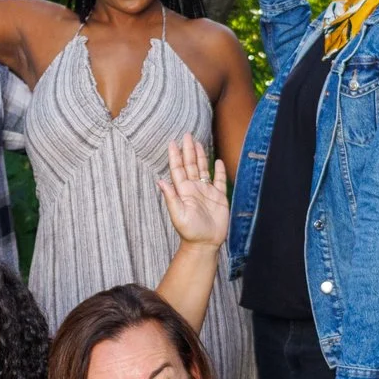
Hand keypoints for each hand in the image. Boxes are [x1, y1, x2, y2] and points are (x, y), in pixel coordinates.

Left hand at [155, 132, 228, 248]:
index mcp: (183, 191)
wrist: (205, 243)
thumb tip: (160, 181)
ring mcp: (207, 192)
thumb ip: (170, 198)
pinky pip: (219, 181)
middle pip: (191, 165)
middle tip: (186, 134)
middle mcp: (194, 189)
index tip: (173, 142)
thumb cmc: (190, 232)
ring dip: (201, 156)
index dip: (175, 156)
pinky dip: (219, 171)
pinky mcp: (219, 197)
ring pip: (203, 169)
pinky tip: (218, 161)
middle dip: (188, 150)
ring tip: (198, 143)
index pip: (178, 169)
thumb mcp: (178, 215)